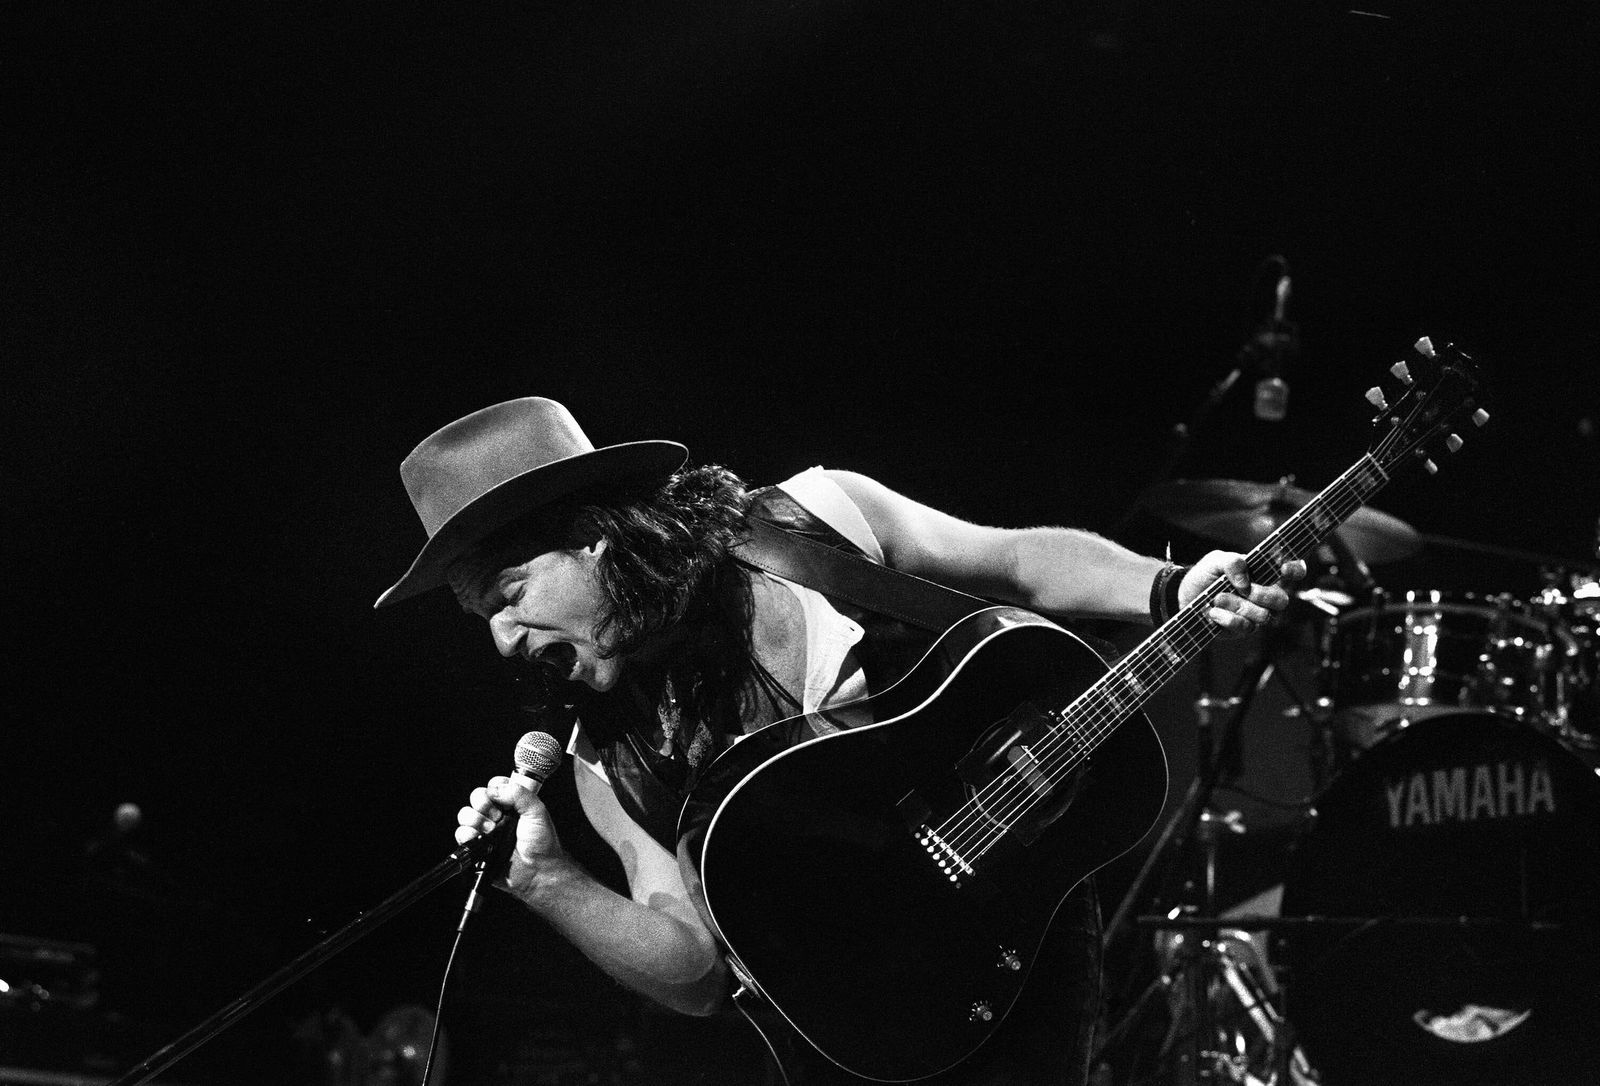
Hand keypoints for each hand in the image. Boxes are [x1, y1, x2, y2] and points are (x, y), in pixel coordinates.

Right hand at [455, 775, 565, 893]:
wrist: (538, 871)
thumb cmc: (542, 843)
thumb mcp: (537, 811)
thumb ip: (518, 793)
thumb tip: (494, 788)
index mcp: (511, 804)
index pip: (493, 785)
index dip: (494, 788)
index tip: (502, 798)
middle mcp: (496, 815)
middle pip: (476, 797)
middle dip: (482, 804)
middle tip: (497, 816)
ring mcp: (485, 831)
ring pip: (465, 814)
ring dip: (475, 819)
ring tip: (491, 830)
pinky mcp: (477, 848)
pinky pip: (460, 834)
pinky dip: (467, 834)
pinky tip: (481, 838)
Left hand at [1180, 551, 1304, 636]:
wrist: (1184, 596)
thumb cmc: (1205, 575)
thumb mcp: (1215, 561)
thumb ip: (1232, 561)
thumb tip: (1245, 581)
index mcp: (1265, 573)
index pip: (1293, 570)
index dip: (1295, 569)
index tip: (1283, 569)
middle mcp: (1266, 595)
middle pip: (1282, 600)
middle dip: (1262, 595)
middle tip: (1243, 589)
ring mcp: (1256, 613)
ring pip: (1263, 615)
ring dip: (1238, 605)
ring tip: (1217, 598)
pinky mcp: (1243, 629)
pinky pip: (1245, 627)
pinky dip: (1227, 618)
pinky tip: (1213, 612)